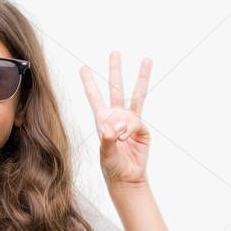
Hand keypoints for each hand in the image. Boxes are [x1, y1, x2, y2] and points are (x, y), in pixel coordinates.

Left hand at [79, 52, 151, 187]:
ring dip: (141, 77)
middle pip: (116, 88)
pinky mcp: (142, 129)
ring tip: (147, 60)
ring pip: (136, 95)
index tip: (83, 69)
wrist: (128, 178)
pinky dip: (131, 128)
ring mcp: (131, 121)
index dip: (89, 83)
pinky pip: (137, 121)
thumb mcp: (105, 154)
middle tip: (115, 53)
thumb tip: (113, 127)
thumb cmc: (113, 167)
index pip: (95, 98)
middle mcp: (117, 117)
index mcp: (102, 120)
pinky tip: (126, 138)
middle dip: (115, 70)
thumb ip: (107, 140)